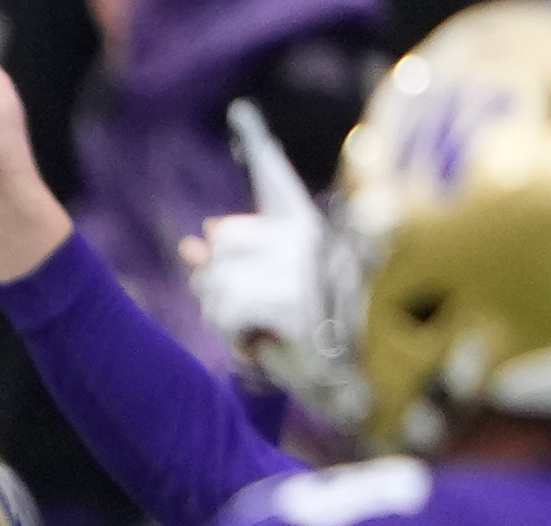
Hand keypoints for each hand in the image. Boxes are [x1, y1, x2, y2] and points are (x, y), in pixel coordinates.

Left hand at [180, 101, 329, 385]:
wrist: (357, 388)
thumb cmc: (312, 347)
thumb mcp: (263, 301)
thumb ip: (226, 270)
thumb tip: (193, 241)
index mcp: (307, 229)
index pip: (275, 179)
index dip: (258, 145)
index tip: (242, 113)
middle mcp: (307, 238)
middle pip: (222, 242)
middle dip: (218, 288)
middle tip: (251, 318)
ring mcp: (302, 267)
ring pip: (216, 282)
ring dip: (224, 321)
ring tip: (259, 335)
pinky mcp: (294, 301)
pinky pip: (229, 311)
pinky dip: (234, 339)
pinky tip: (261, 348)